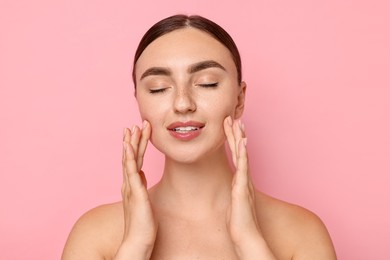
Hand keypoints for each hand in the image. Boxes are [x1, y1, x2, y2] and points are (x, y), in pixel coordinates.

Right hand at [115, 121, 156, 259]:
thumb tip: (141, 173)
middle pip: (131, 157)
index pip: (134, 160)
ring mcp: (131, 187)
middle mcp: (129, 183)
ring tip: (133, 128)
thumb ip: (140, 185)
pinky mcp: (135, 193)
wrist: (138, 240)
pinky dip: (129, 158)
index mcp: (132, 184)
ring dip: (131, 144)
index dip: (136, 145)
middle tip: (136, 123)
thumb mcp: (143, 199)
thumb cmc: (142, 223)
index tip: (137, 132)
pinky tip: (128, 147)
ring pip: (130, 160)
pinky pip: (131, 172)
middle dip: (134, 139)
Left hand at [224, 116, 275, 258]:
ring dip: (239, 138)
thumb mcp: (233, 202)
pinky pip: (243, 167)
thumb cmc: (239, 221)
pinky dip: (243, 154)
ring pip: (242, 154)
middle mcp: (244, 177)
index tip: (229, 127)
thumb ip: (233, 192)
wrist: (245, 235)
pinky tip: (242, 142)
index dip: (233, 141)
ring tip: (236, 122)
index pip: (236, 155)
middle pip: (240, 151)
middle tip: (232, 117)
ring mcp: (244, 181)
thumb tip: (230, 188)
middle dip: (235, 133)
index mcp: (240, 179)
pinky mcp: (243, 187)